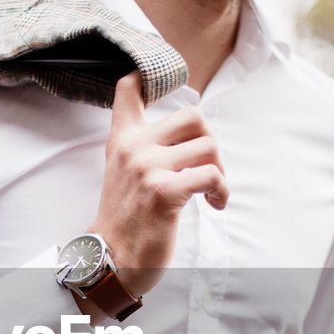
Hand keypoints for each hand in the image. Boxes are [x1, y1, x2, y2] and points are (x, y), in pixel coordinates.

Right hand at [88, 70, 227, 298]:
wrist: (112, 258)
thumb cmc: (126, 219)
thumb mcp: (123, 173)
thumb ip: (140, 145)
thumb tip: (185, 126)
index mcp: (123, 140)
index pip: (128, 90)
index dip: (147, 75)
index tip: (159, 79)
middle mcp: (133, 148)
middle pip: (193, 116)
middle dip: (210, 143)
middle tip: (207, 168)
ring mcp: (147, 168)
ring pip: (209, 146)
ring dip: (219, 171)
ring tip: (211, 192)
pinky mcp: (164, 192)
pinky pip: (211, 176)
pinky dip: (222, 191)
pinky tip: (214, 204)